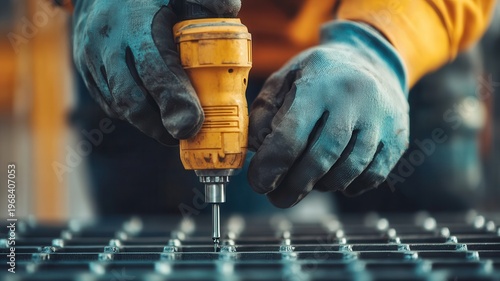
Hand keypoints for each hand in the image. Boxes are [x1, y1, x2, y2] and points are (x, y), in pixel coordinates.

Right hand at [72, 0, 240, 144]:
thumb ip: (206, 0)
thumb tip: (230, 13)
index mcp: (134, 22)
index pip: (154, 70)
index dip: (175, 101)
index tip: (194, 122)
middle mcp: (106, 43)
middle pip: (131, 99)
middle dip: (159, 126)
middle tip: (185, 134)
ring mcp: (90, 58)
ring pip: (119, 105)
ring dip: (147, 121)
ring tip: (172, 125)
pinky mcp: (84, 70)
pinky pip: (109, 101)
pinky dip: (132, 112)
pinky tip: (151, 108)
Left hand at [248, 21, 408, 207]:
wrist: (373, 60)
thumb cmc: (320, 75)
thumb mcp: (285, 78)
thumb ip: (264, 112)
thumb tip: (258, 150)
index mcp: (320, 85)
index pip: (291, 137)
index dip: (270, 168)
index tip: (258, 183)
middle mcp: (355, 101)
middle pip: (319, 160)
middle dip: (293, 187)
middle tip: (277, 198)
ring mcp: (381, 121)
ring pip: (346, 173)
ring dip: (320, 186)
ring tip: (306, 182)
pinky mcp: (397, 138)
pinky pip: (372, 177)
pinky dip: (349, 186)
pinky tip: (334, 178)